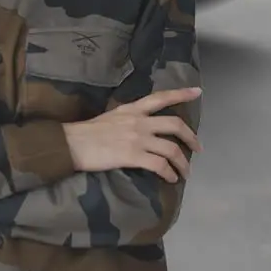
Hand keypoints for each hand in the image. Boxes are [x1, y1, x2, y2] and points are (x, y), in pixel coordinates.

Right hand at [63, 87, 202, 182]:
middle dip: (191, 137)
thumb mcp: (112, 117)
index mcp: (132, 109)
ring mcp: (137, 139)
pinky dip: (169, 173)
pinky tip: (170, 179)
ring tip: (185, 173)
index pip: (161, 98)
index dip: (181, 94)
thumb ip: (129, 119)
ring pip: (171, 149)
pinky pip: (159, 165)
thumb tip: (142, 128)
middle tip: (198, 148)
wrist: (73, 143)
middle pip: (175, 125)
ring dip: (183, 163)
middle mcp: (139, 121)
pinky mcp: (133, 156)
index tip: (197, 92)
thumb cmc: (88, 132)